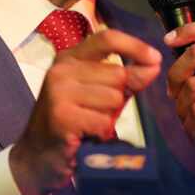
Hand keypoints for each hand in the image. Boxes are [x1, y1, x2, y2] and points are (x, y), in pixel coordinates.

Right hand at [10, 30, 161, 194]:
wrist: (38, 156)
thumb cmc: (77, 120)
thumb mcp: (103, 93)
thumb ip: (128, 78)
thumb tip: (154, 64)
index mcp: (71, 57)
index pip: (107, 38)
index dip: (135, 46)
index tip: (156, 58)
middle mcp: (62, 69)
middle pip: (118, 74)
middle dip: (119, 97)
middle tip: (97, 111)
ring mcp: (58, 91)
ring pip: (114, 98)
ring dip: (109, 117)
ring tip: (88, 123)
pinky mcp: (61, 116)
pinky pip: (104, 121)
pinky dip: (102, 133)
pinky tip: (85, 135)